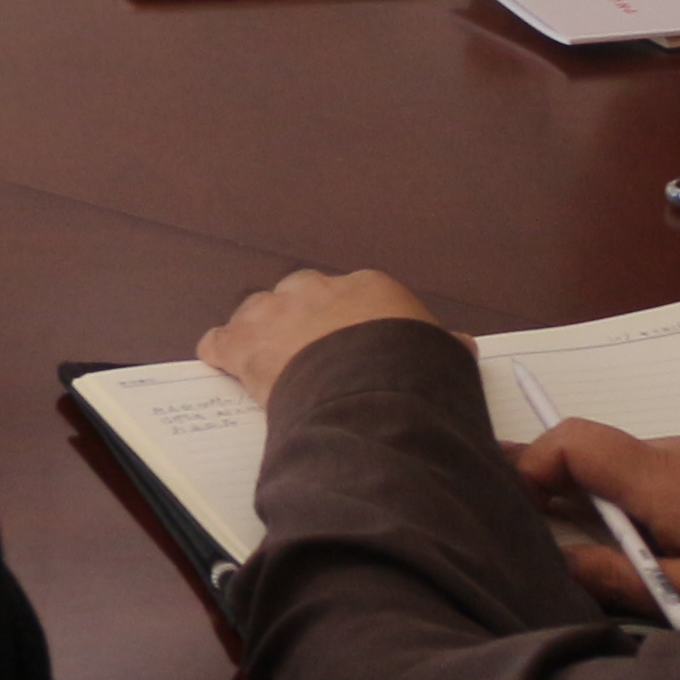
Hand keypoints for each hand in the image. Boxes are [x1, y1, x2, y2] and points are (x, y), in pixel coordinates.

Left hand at [197, 266, 443, 397]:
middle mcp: (318, 291)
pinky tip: (219, 361)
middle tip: (306, 346)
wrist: (371, 390)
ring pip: (258, 310)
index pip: (355, 296)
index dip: (350, 320)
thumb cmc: (412, 373)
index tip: (352, 338)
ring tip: (264, 352)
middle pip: (300, 293)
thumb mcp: (439, 357)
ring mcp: (277, 314)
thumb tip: (461, 345)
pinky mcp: (247, 345)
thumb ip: (442, 347)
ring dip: (260, 329)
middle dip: (301, 316)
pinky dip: (220, 351)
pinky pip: (221, 341)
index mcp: (370, 289)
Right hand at [517, 418, 679, 619]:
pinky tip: (661, 558)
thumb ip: (622, 580)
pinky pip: (663, 484)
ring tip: (605, 566)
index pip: (569, 440)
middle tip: (538, 542)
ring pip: (630, 474)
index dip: (529, 465)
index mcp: (658, 476)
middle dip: (559, 494)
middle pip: (594, 456)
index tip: (518, 511)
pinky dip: (643, 512)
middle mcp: (675, 453)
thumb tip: (562, 563)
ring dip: (606, 510)